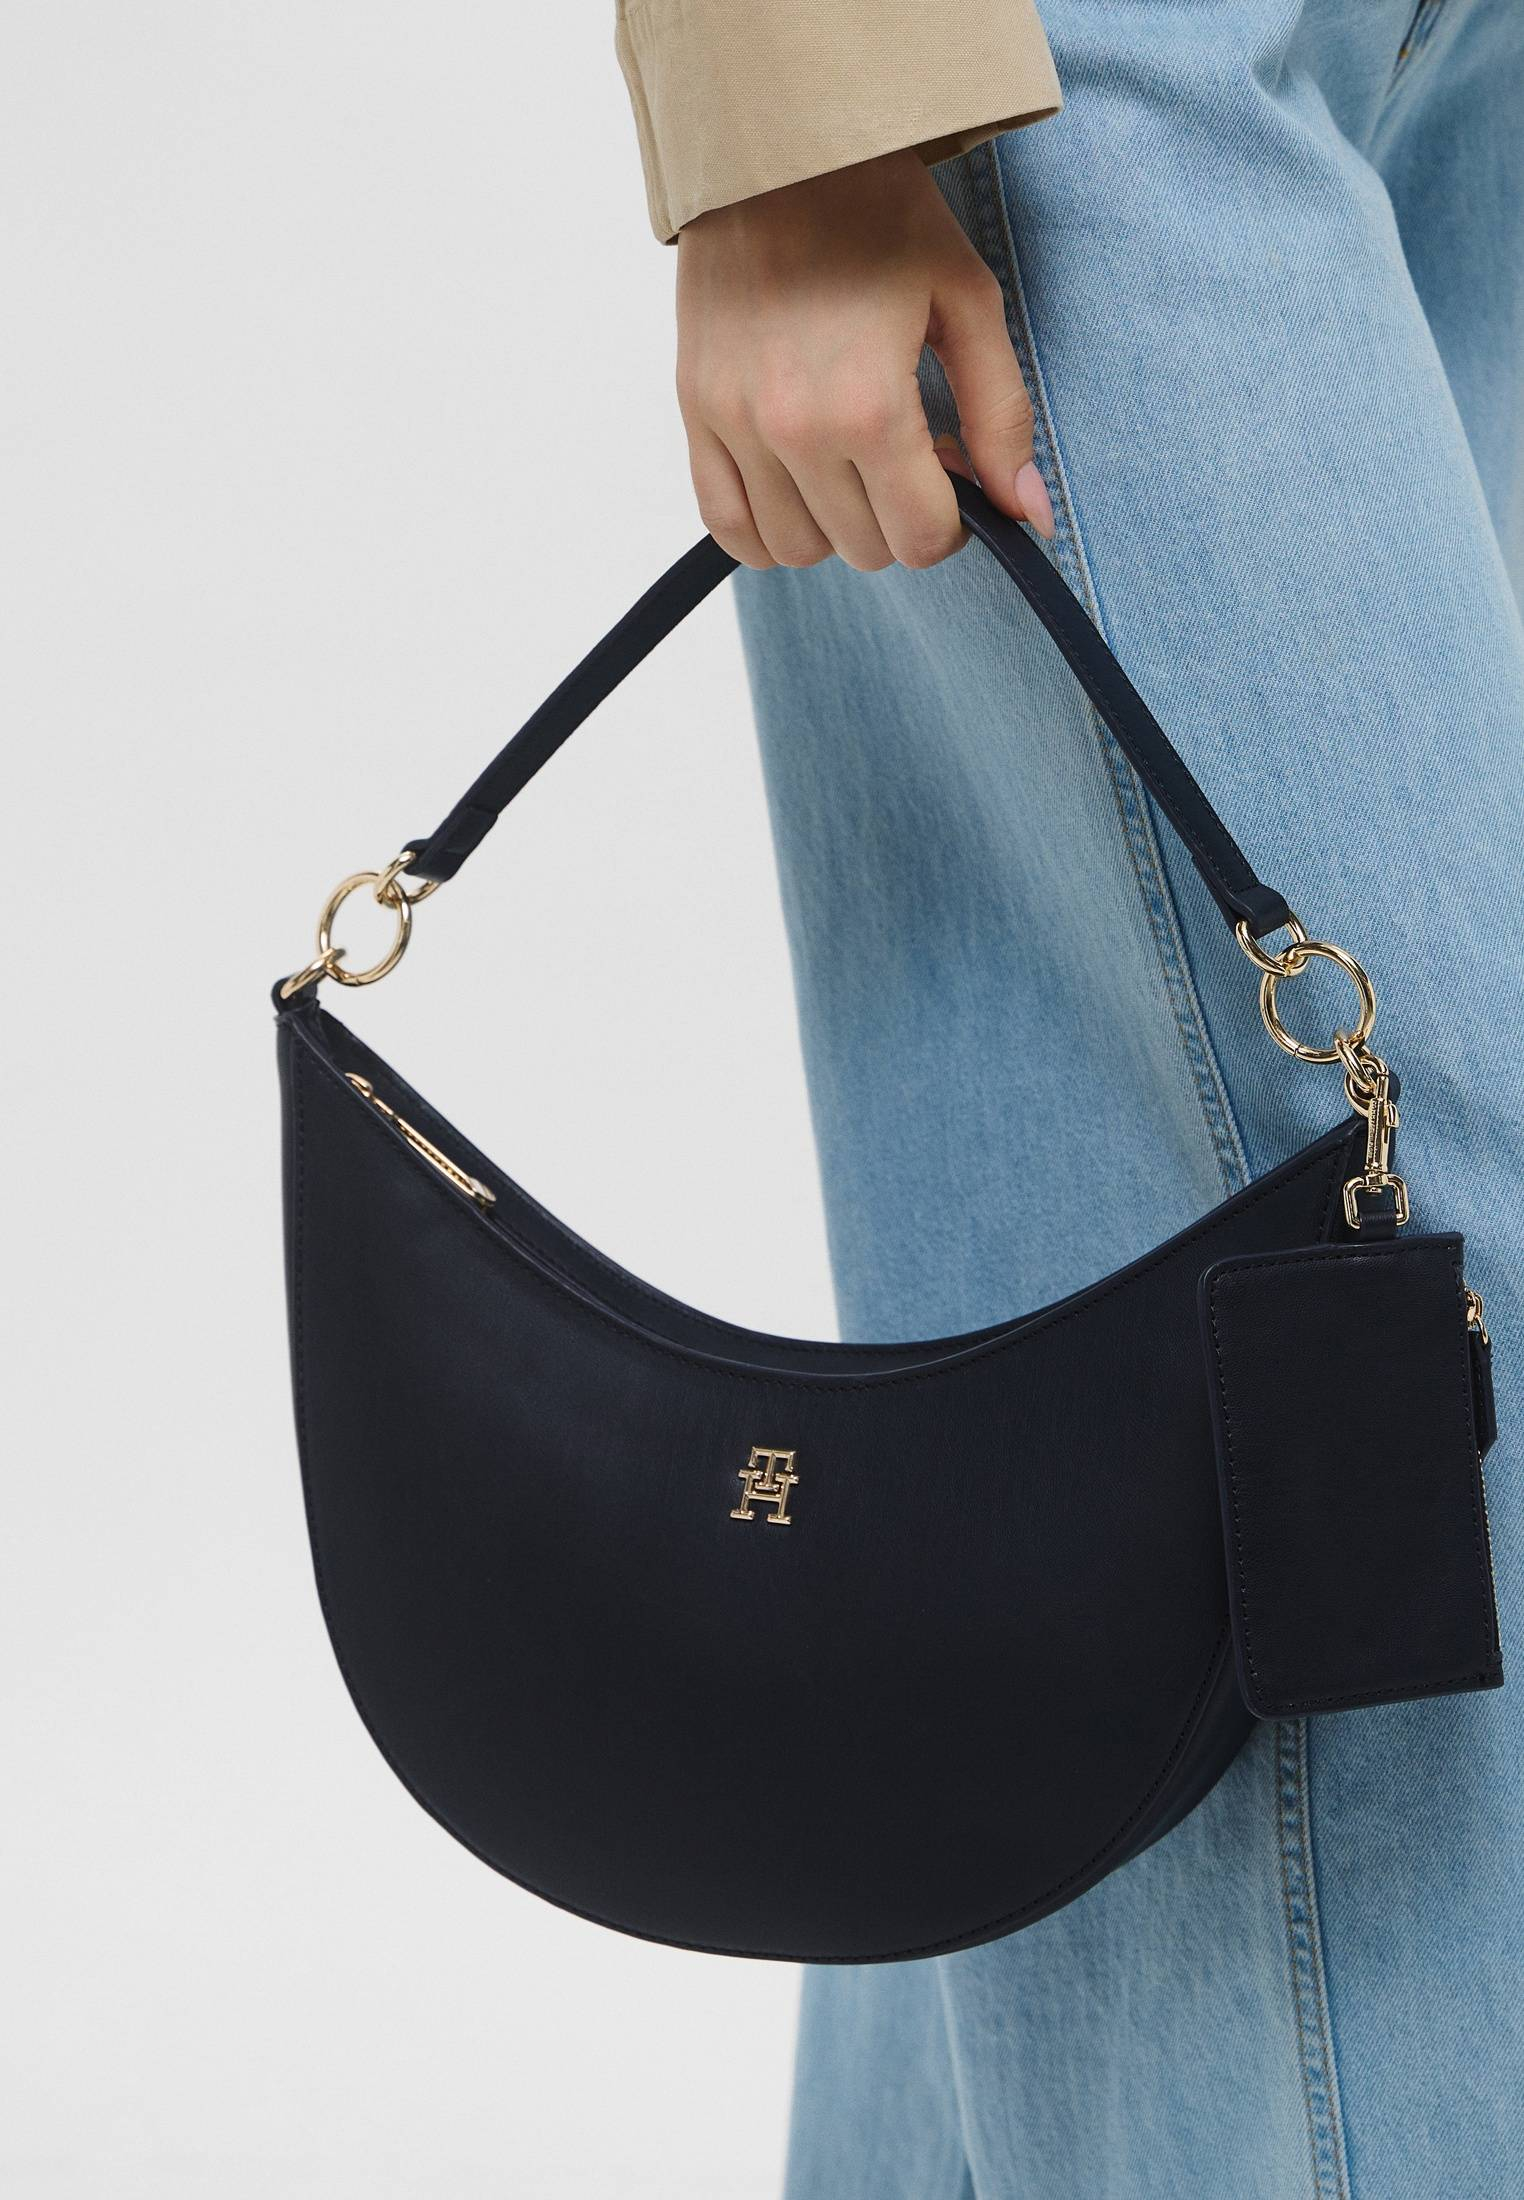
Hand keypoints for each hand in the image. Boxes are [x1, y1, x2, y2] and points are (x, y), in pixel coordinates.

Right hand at [675, 148, 1053, 572]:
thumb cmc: (879, 215)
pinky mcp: (696, 412)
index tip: (952, 478)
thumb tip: (1026, 514)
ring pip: (796, 549)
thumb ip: (1002, 416)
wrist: (775, 149)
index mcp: (868, 407)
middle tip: (908, 457)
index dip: (951, 524)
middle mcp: (794, 431)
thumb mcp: (966, 300)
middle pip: (863, 549)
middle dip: (899, 519)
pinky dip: (766, 532)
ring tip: (851, 466)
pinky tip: (797, 495)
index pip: (919, 538)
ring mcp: (735, 426)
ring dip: (836, 528)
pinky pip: (727, 525)